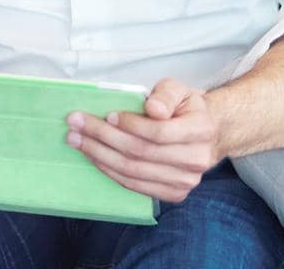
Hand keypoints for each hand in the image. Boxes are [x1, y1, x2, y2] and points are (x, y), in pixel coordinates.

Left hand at [66, 78, 219, 202]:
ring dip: (100, 155)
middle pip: (141, 153)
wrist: (207, 134)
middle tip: (76, 124)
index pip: (159, 132)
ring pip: (133, 172)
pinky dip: (110, 171)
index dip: (131, 125)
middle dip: (103, 137)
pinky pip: (134, 185)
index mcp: (200, 130)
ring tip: (77, 140)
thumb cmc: (186, 108)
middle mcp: (196, 160)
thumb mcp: (179, 89)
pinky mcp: (173, 194)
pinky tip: (94, 156)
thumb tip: (152, 108)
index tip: (107, 114)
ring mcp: (184, 182)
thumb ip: (166, 94)